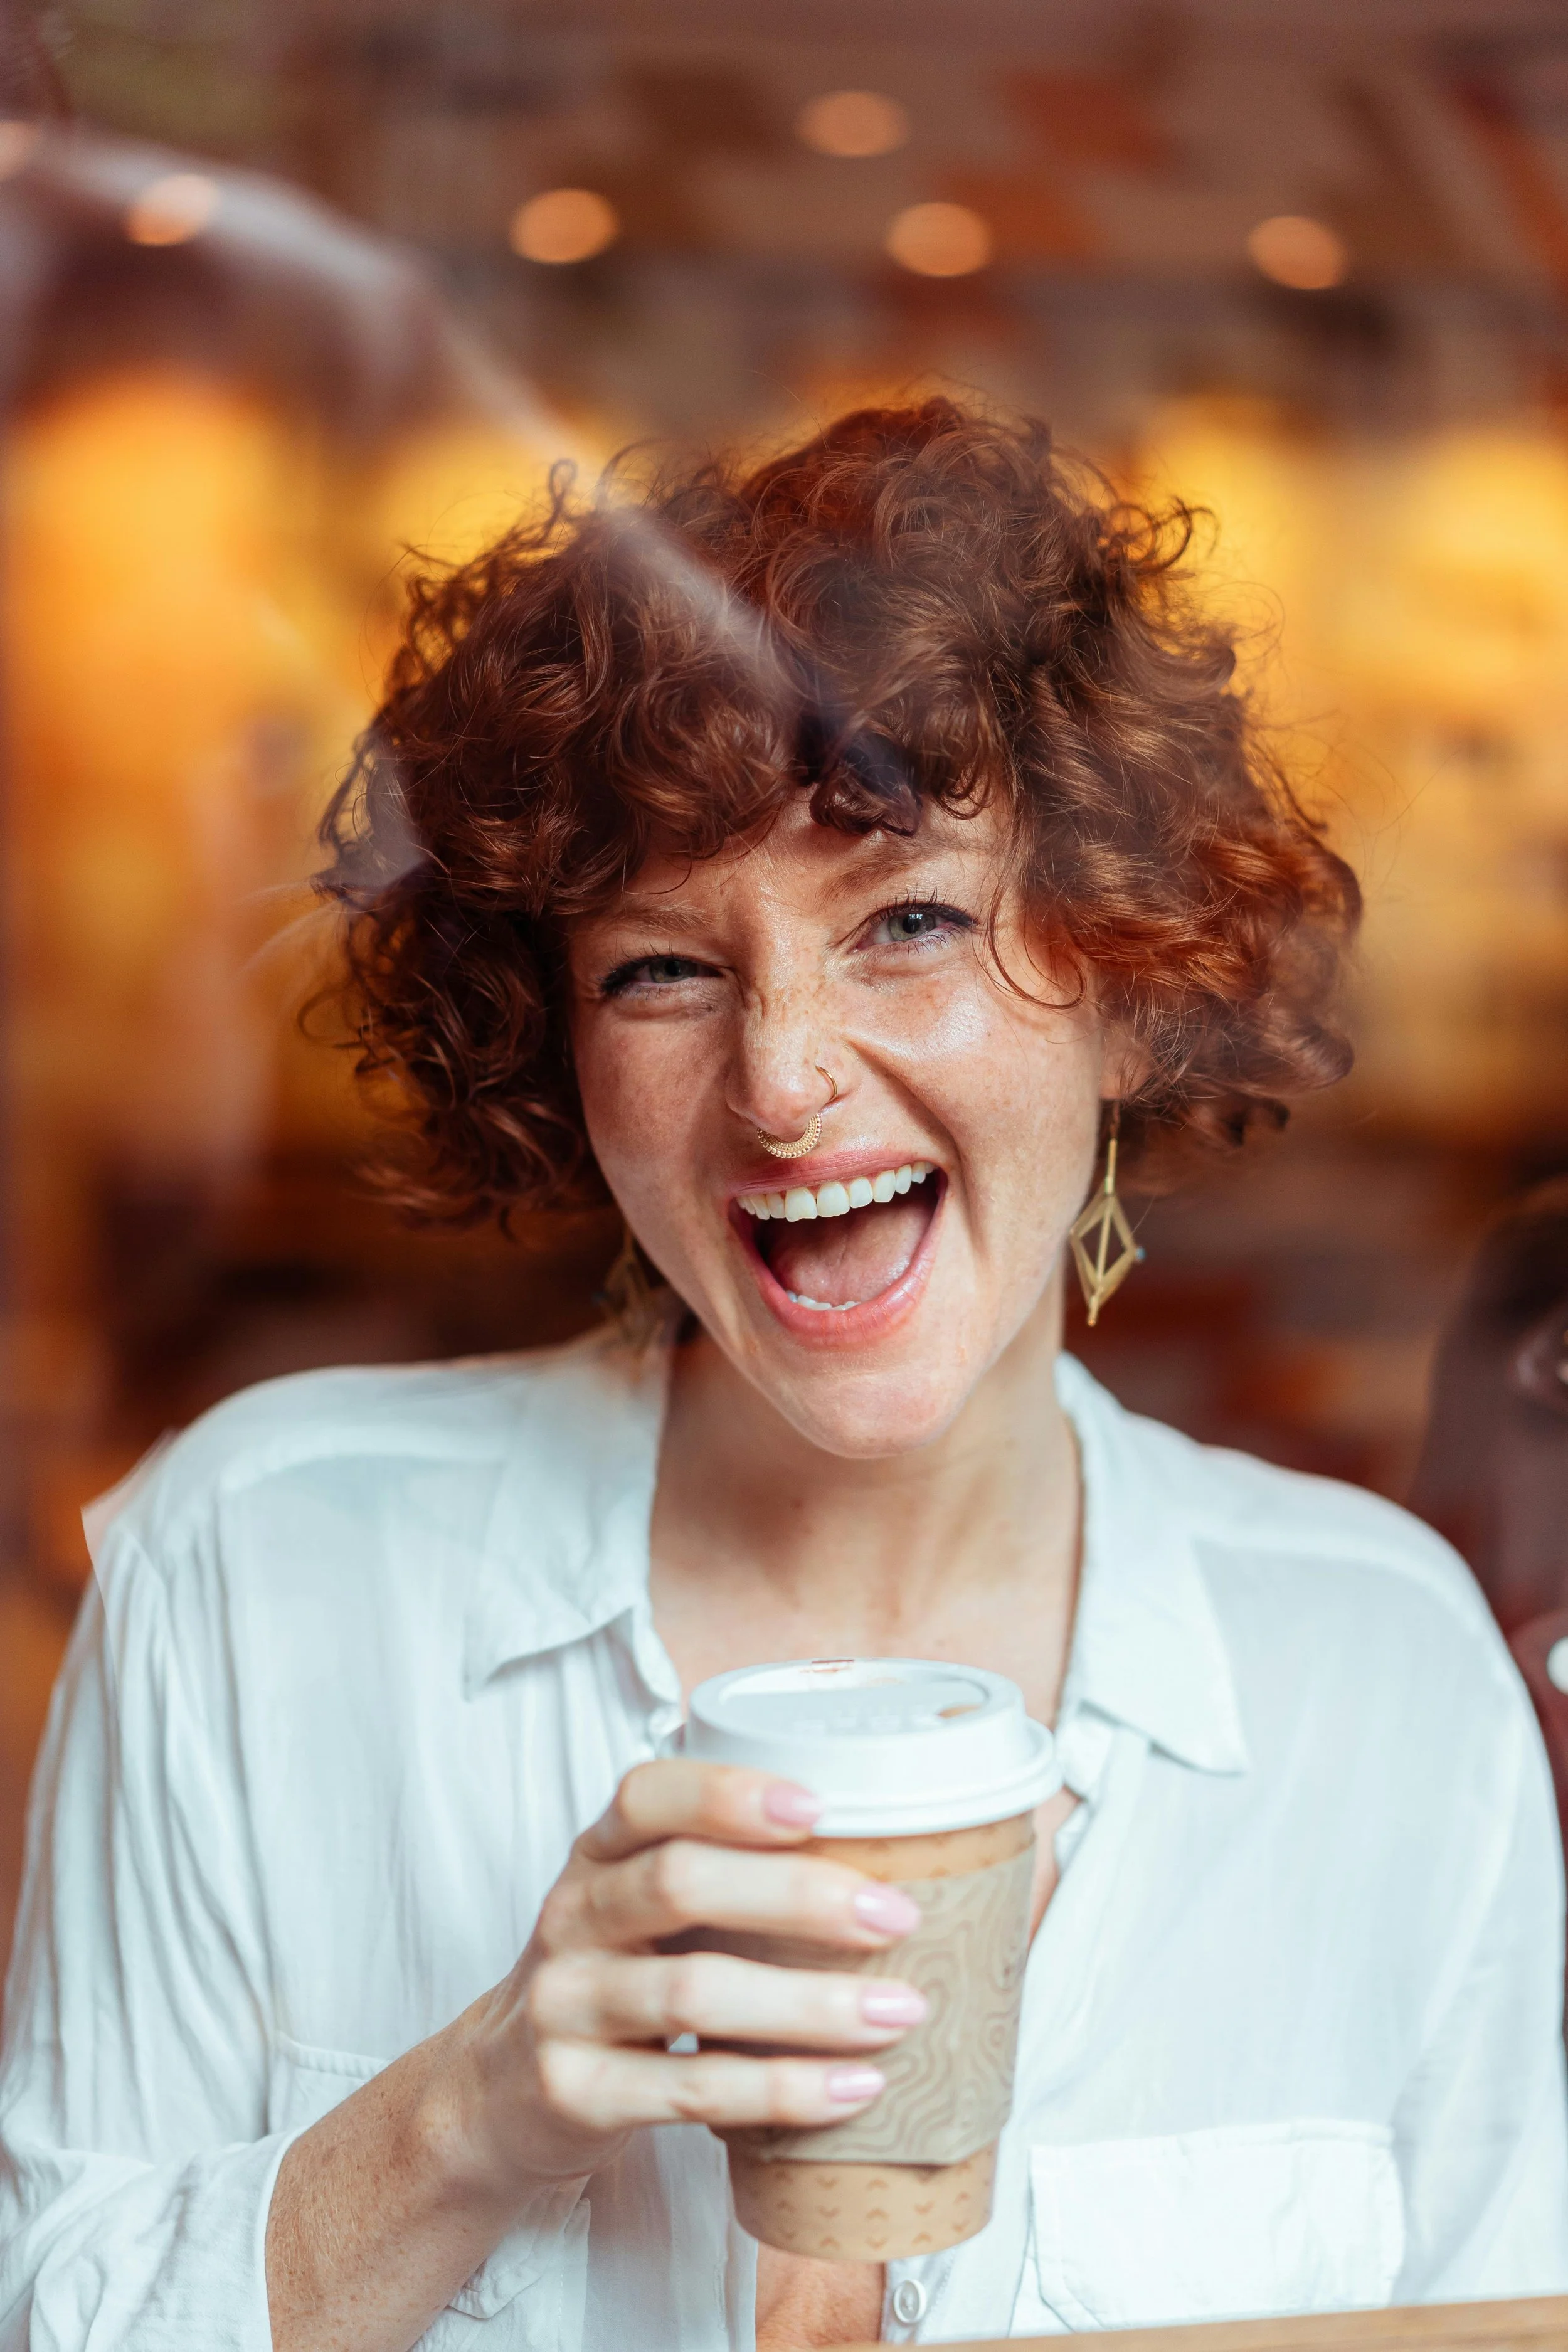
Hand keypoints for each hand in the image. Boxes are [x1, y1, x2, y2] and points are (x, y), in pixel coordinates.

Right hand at [441, 1759, 924, 2197]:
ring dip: (809, 2004)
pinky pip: (690, 2089)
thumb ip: (722, 1871)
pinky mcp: (575, 2091)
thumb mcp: (638, 1906)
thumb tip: (886, 1853)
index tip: (818, 1805)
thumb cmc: (612, 1977)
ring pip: (693, 1992)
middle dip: (800, 1896)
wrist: (500, 2090)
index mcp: (596, 1854)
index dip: (728, 1793)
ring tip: (897, 2011)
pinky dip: (781, 2090)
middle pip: (680, 1884)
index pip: (645, 1796)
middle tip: (897, 1916)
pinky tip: (851, 2088)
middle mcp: (572, 1916)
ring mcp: (566, 2004)